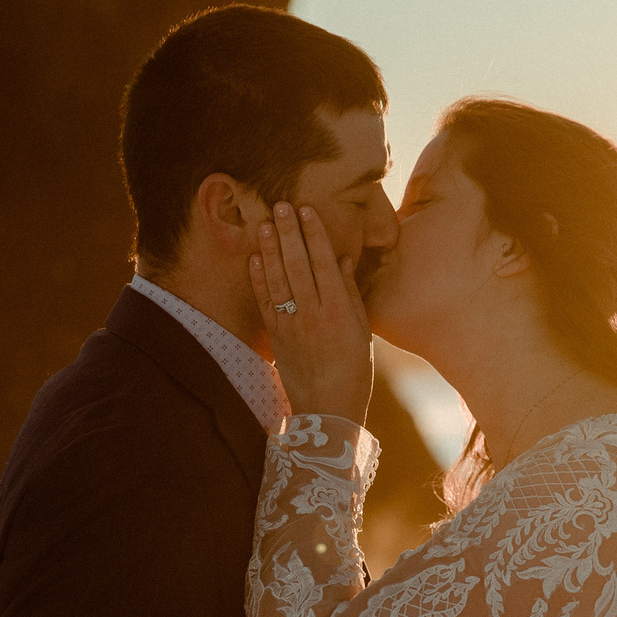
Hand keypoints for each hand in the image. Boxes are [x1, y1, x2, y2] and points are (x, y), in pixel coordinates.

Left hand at [249, 202, 372, 424]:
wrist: (327, 411)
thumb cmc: (354, 372)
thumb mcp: (362, 333)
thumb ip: (351, 295)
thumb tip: (341, 259)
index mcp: (339, 312)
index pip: (324, 263)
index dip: (314, 234)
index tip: (307, 210)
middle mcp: (314, 315)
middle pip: (298, 265)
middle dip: (288, 232)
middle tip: (280, 204)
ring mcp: (291, 325)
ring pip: (278, 279)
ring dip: (270, 249)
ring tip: (264, 223)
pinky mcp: (276, 337)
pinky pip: (265, 302)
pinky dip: (258, 279)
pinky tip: (254, 258)